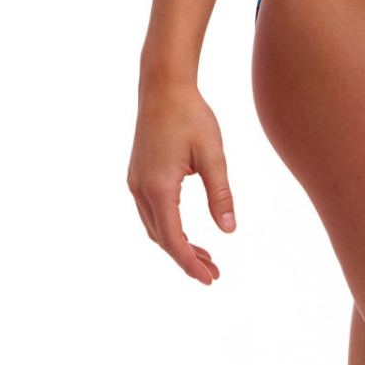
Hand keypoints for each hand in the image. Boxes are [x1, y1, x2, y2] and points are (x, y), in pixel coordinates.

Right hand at [127, 80, 237, 284]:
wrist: (163, 86)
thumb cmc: (191, 116)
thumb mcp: (212, 154)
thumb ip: (220, 194)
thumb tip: (228, 231)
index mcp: (159, 188)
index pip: (173, 240)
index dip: (190, 263)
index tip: (210, 278)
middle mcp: (141, 190)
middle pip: (162, 238)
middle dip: (186, 258)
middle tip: (213, 272)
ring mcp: (136, 182)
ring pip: (154, 227)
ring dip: (176, 244)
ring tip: (204, 255)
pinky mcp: (137, 174)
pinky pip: (150, 212)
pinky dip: (168, 227)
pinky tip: (185, 229)